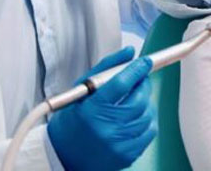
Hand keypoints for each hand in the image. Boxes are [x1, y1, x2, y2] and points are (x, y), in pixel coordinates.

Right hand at [47, 47, 155, 170]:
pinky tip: (137, 115)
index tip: (145, 62)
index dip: (137, 69)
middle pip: (138, 98)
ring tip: (137, 98)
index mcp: (91, 110)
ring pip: (147, 114)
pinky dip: (147, 119)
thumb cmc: (71, 121)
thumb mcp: (81, 90)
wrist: (60, 157)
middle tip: (140, 79)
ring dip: (146, 101)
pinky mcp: (127, 156)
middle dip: (143, 84)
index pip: (121, 83)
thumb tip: (129, 52)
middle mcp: (105, 129)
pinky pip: (149, 131)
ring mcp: (117, 145)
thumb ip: (106, 67)